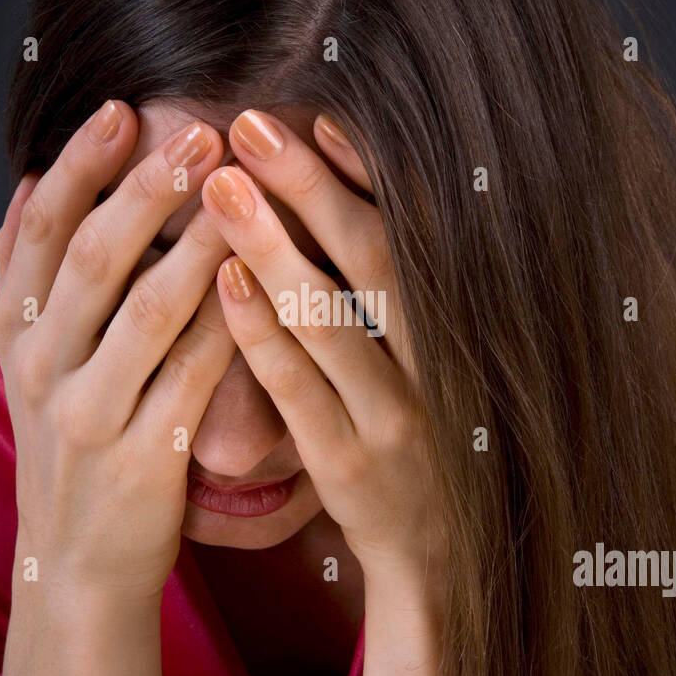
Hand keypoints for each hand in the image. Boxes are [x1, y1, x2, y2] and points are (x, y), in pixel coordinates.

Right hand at [0, 99, 234, 599]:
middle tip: (200, 133)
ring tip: (245, 192)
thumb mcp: (31, 359)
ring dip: (200, 244)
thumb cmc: (71, 443)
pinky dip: (229, 325)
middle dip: (147, 188)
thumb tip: (37, 175)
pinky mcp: (141, 458)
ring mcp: (88, 415)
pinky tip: (265, 284)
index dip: (81, 165)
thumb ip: (31, 274)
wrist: (77, 562)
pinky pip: (194, 377)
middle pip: (91, 258)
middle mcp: (41, 368)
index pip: (37, 229)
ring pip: (147, 311)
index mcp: (15, 332)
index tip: (124, 110)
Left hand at [201, 109, 446, 599]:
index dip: (367, 174)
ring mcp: (397, 417)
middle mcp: (439, 366)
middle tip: (249, 126)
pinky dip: (263, 332)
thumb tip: (336, 195)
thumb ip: (388, 293)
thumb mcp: (421, 363)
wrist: (442, 560)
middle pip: (374, 259)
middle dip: (310, 187)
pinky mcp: (353, 466)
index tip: (317, 115)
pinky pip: (301, 389)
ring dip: (275, 245)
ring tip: (219, 186)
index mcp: (456, 329)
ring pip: (333, 318)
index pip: (412, 235)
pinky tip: (223, 282)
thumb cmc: (416, 439)